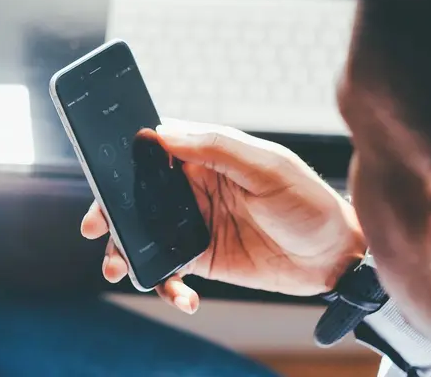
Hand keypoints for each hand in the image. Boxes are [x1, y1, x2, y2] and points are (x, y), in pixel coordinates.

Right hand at [81, 119, 364, 313]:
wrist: (335, 257)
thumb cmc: (308, 201)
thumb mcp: (268, 167)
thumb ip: (218, 148)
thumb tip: (163, 134)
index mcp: (207, 157)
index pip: (154, 150)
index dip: (123, 159)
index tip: (102, 173)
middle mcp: (194, 188)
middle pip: (137, 194)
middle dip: (110, 209)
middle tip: (95, 225)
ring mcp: (194, 224)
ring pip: (144, 233)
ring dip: (124, 250)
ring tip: (118, 267)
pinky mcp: (201, 259)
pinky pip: (169, 270)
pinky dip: (166, 285)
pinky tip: (183, 297)